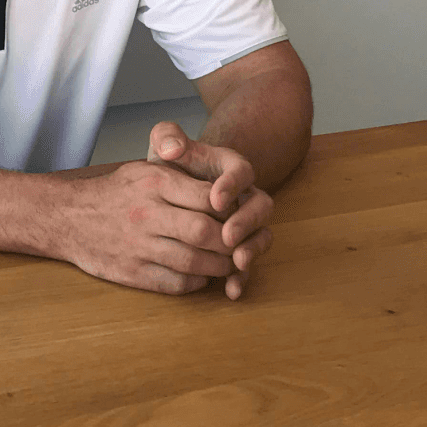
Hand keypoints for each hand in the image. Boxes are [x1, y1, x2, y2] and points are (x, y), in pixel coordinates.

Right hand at [52, 159, 245, 295]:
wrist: (66, 217)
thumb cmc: (113, 192)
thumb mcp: (144, 168)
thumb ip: (181, 176)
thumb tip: (224, 194)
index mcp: (154, 182)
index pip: (209, 197)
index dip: (231, 209)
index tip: (237, 215)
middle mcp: (147, 212)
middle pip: (205, 232)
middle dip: (230, 242)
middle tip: (239, 244)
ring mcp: (138, 245)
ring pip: (194, 262)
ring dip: (218, 267)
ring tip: (226, 263)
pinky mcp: (131, 272)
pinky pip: (175, 283)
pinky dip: (195, 283)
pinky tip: (201, 276)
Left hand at [147, 121, 275, 300]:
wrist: (171, 189)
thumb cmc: (171, 166)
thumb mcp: (166, 146)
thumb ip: (168, 136)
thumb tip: (171, 146)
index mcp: (230, 168)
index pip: (241, 171)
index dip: (232, 184)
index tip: (215, 198)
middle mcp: (244, 195)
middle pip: (260, 206)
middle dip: (246, 221)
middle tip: (226, 235)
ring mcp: (245, 223)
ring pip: (260, 235)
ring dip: (251, 249)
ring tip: (237, 262)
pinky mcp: (238, 247)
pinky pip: (248, 262)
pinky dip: (241, 276)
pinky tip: (230, 289)